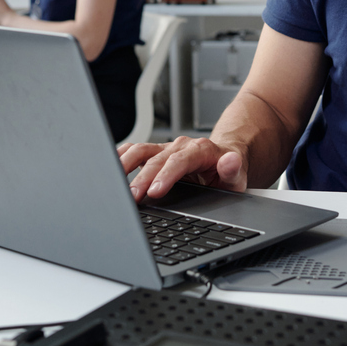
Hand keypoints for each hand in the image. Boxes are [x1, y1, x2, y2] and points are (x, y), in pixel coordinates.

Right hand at [118, 136, 247, 201]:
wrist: (224, 159)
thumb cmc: (228, 172)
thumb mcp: (237, 175)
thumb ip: (233, 169)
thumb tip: (231, 160)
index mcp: (200, 150)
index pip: (179, 161)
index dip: (165, 175)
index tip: (154, 192)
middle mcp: (180, 146)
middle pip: (156, 159)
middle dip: (142, 179)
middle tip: (131, 199)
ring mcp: (165, 148)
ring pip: (140, 150)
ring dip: (125, 167)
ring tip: (114, 187)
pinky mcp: (154, 153)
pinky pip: (133, 151)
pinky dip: (120, 158)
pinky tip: (109, 171)